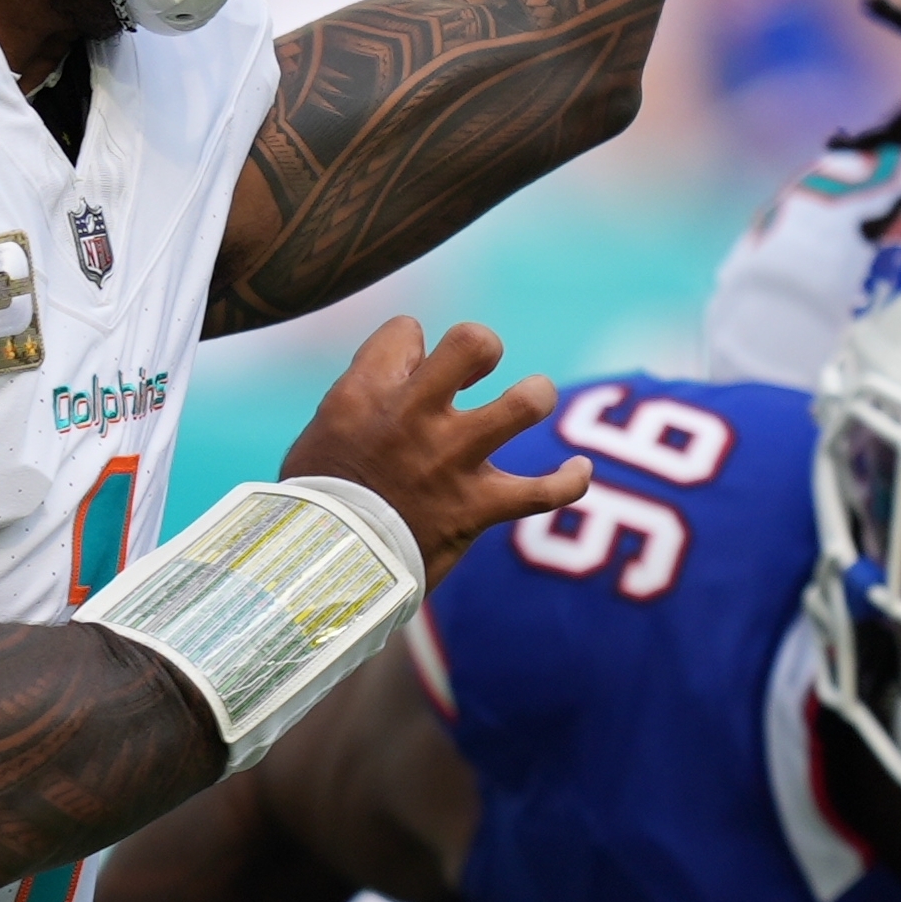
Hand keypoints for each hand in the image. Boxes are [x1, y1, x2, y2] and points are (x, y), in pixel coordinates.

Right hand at [277, 317, 585, 585]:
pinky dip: (570, 481)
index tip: (410, 374)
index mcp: (365, 394)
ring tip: (530, 403)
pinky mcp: (477, 508)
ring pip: (525, 404)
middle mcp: (413, 418)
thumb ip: (368, 390)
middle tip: (475, 371)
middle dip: (484, 347)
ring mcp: (451, 461)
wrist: (325, 572)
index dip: (415, 345)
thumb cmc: (322, 500)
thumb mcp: (326, 428)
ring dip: (536, 398)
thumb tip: (413, 361)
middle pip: (474, 343)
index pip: (408, 329)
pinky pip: (546, 491)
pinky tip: (579, 470)